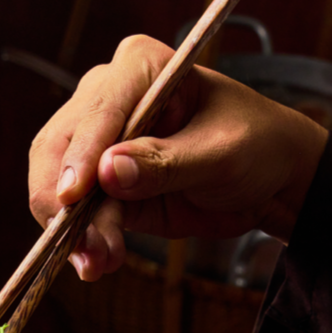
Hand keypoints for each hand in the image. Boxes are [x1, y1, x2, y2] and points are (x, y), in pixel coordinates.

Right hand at [28, 35, 329, 280]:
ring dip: (73, 231)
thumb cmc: (258, 146)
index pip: (97, 113)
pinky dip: (83, 241)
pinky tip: (98, 262)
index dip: (80, 156)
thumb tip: (108, 171)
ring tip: (96, 264)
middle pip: (59, 148)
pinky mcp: (100, 186)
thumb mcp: (222, 153)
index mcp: (140, 68)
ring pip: (59, 186)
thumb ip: (165, 163)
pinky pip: (77, 215)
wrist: (272, 181)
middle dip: (66, 203)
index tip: (71, 197)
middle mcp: (107, 98)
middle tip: (84, 246)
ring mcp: (98, 144)